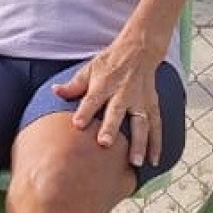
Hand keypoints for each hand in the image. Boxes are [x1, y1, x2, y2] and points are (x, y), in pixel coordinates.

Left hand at [52, 41, 160, 167]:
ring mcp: (140, 100)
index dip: (85, 111)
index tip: (77, 125)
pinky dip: (157, 144)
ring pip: (141, 123)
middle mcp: (123, 92)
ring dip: (140, 143)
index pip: (93, 98)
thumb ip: (74, 85)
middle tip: (105, 144)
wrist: (139, 50)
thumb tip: (55, 91)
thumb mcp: (89, 69)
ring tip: (135, 162)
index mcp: (105, 83)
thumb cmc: (111, 63)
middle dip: (111, 127)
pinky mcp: (152, 105)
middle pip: (117, 111)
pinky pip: (156, 126)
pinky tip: (154, 160)